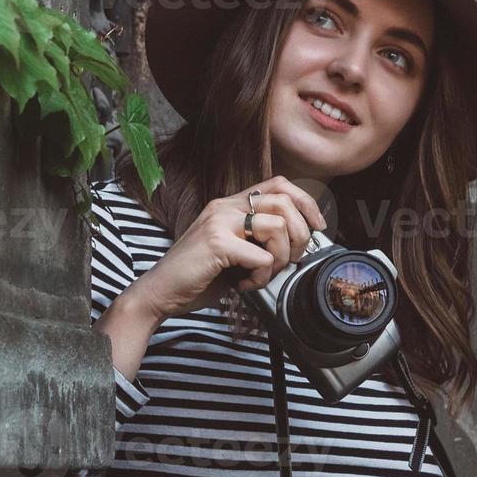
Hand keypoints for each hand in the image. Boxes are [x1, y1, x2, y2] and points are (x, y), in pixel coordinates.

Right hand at [125, 176, 328, 320]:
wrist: (160, 291)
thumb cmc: (196, 275)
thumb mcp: (231, 250)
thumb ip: (256, 239)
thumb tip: (296, 244)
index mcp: (229, 204)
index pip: (280, 185)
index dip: (306, 203)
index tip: (316, 227)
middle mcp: (224, 206)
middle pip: (285, 202)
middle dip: (300, 235)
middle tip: (290, 260)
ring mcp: (219, 222)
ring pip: (278, 228)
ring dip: (280, 259)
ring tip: (261, 275)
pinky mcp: (217, 243)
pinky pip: (262, 258)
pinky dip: (261, 278)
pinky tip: (244, 284)